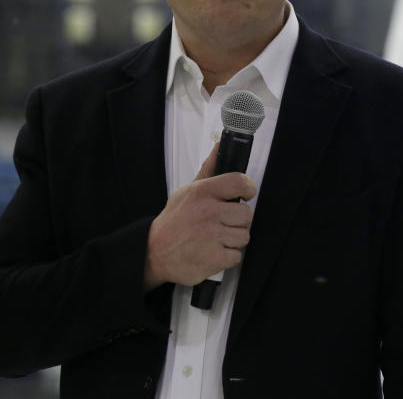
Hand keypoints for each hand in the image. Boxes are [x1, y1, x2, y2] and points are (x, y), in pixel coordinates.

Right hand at [143, 143, 256, 290]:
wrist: (154, 252)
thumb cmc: (175, 220)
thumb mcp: (187, 191)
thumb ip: (208, 170)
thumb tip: (220, 145)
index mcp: (203, 192)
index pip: (240, 182)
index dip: (248, 188)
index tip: (245, 194)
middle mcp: (208, 212)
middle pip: (246, 214)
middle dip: (238, 220)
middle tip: (223, 223)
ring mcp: (212, 236)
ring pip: (244, 236)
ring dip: (232, 239)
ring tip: (215, 238)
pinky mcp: (214, 258)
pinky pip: (237, 255)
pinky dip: (227, 257)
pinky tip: (212, 251)